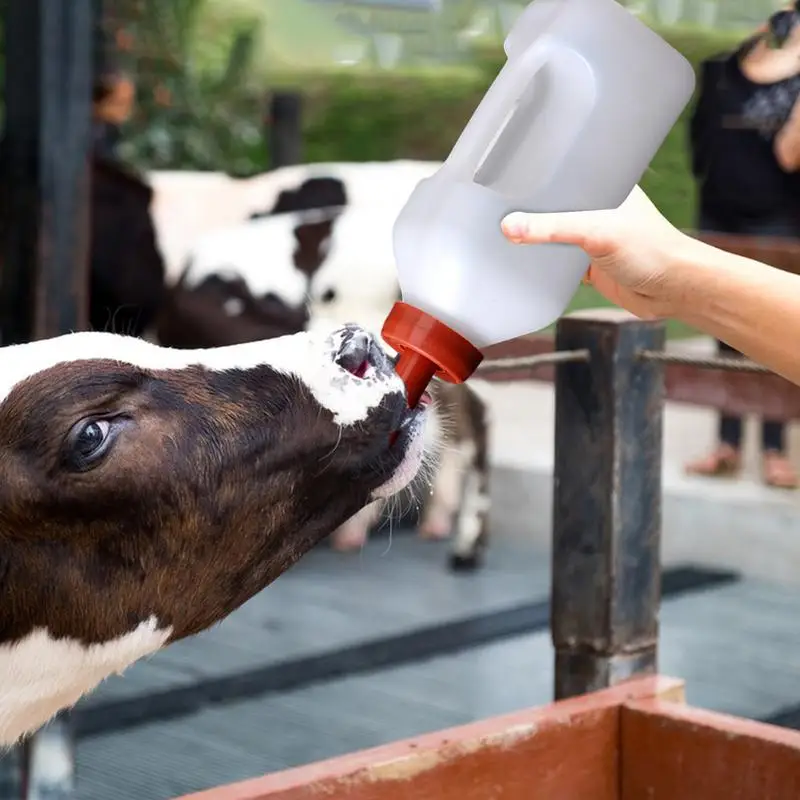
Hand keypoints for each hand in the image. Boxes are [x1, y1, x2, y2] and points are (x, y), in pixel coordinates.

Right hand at [500, 186, 699, 319]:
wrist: (672, 291)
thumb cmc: (651, 250)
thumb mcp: (597, 231)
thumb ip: (553, 228)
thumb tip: (509, 227)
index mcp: (605, 184)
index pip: (563, 172)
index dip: (537, 172)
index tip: (506, 171)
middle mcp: (597, 208)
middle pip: (553, 205)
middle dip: (529, 208)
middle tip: (495, 204)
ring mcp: (591, 237)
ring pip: (552, 235)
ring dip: (534, 238)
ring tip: (499, 231)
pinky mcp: (588, 265)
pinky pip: (556, 262)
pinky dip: (541, 264)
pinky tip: (521, 261)